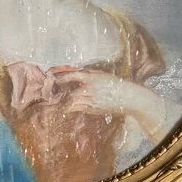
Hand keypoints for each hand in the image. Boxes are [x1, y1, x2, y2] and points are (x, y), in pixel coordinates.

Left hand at [53, 69, 170, 141]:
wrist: (128, 97)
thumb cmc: (117, 85)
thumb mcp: (103, 75)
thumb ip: (91, 75)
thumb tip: (78, 73)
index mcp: (92, 77)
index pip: (73, 75)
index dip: (62, 77)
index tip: (54, 78)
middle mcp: (90, 88)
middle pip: (70, 90)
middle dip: (61, 92)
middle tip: (53, 93)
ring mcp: (91, 99)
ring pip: (72, 101)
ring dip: (65, 101)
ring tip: (59, 101)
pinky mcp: (93, 109)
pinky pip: (78, 109)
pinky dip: (71, 108)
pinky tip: (67, 109)